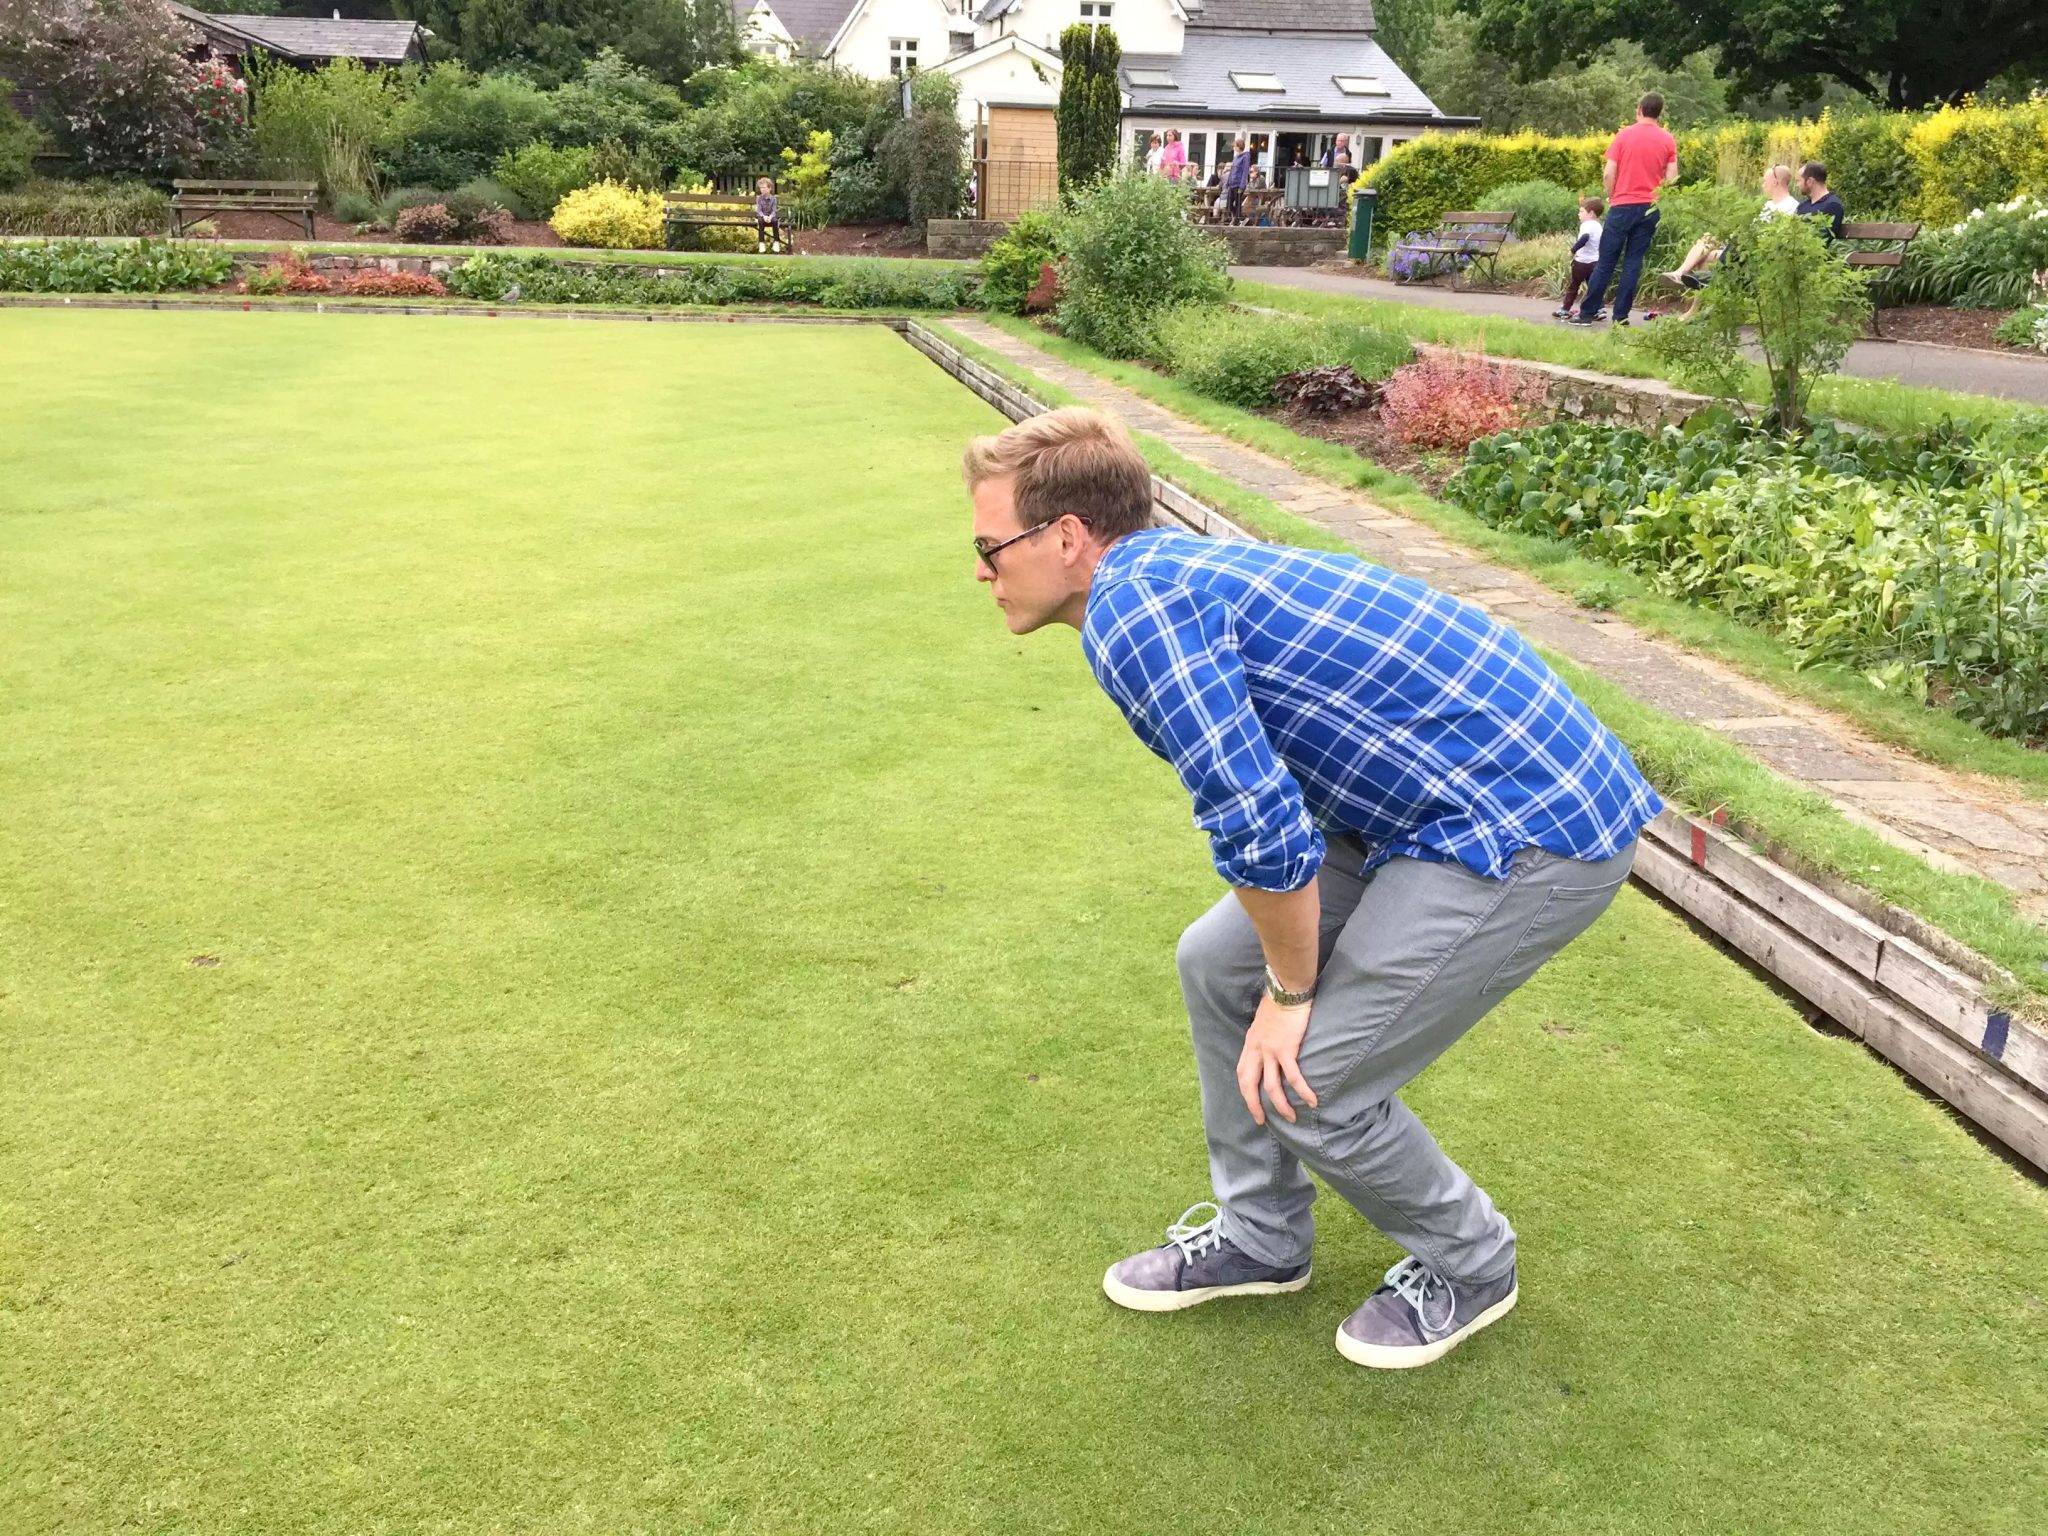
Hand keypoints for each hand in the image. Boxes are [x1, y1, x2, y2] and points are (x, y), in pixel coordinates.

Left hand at [1237, 995, 1317, 1126]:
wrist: (1287, 990)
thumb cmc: (1278, 1001)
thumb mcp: (1262, 1021)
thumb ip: (1263, 1036)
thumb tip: (1269, 1044)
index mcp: (1250, 1043)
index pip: (1242, 1072)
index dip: (1245, 1091)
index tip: (1252, 1104)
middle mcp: (1256, 1050)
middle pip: (1250, 1084)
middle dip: (1254, 1105)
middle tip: (1262, 1121)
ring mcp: (1270, 1051)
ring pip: (1271, 1086)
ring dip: (1281, 1105)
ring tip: (1291, 1118)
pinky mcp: (1286, 1049)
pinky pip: (1293, 1076)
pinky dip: (1302, 1091)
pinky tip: (1311, 1101)